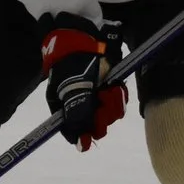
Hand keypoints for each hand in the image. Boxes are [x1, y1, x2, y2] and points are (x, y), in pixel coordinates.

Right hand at [38, 13, 125, 150]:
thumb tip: (81, 146)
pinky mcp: (109, 88)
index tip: (91, 133)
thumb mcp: (73, 89)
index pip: (74, 132)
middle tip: (102, 99)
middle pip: (95, 125)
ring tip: (109, 89)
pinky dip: (118, 96)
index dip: (84, 134)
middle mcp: (80, 105)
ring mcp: (95, 97)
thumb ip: (78, 116)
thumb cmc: (73, 63)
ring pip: (109, 115)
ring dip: (112, 103)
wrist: (85, 37)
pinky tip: (115, 86)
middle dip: (102, 114)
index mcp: (64, 108)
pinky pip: (118, 102)